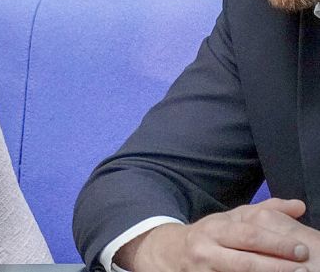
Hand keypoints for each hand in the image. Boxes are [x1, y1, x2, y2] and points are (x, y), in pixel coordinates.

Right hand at [119, 198, 314, 271]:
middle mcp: (207, 251)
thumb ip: (264, 212)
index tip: (302, 249)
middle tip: (304, 268)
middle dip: (277, 266)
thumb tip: (298, 207)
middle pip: (245, 261)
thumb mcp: (230, 218)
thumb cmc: (208, 236)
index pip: (249, 235)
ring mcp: (204, 271)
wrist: (168, 253)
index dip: (277, 243)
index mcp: (216, 229)